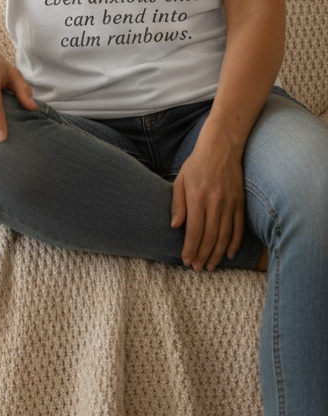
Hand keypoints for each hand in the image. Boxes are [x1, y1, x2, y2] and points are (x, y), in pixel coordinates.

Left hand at [170, 120, 245, 270]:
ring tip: (210, 266)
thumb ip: (178, 203)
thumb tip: (175, 226)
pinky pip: (239, 228)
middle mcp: (215, 202)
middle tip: (197, 268)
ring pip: (225, 236)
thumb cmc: (197, 164)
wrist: (222, 147)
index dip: (190, 248)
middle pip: (210, 237)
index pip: (194, 230)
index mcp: (198, 196)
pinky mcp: (240, 203)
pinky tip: (228, 254)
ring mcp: (230, 203)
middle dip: (202, 255)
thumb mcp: (181, 179)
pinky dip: (234, 243)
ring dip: (217, 254)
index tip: (186, 260)